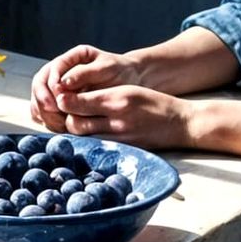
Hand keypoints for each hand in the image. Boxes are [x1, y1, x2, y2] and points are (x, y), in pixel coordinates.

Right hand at [29, 44, 128, 130]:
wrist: (133, 83)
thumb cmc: (122, 74)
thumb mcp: (106, 69)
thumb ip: (84, 74)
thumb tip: (62, 84)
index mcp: (72, 58)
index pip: (51, 69)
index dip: (51, 84)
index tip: (59, 98)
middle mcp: (61, 72)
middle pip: (39, 85)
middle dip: (44, 100)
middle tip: (56, 113)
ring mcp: (59, 89)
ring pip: (39, 100)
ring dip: (44, 113)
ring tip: (59, 124)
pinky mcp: (61, 105)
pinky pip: (44, 113)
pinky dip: (47, 121)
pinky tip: (59, 128)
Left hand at [55, 76, 195, 149]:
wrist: (181, 123)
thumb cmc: (152, 102)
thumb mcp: (128, 90)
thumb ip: (99, 95)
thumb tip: (67, 99)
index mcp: (118, 98)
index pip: (78, 102)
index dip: (64, 101)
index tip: (59, 98)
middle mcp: (118, 119)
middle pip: (75, 123)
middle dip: (67, 119)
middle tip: (68, 113)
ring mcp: (121, 138)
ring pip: (84, 138)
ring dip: (76, 132)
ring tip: (78, 125)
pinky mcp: (125, 151)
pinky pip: (98, 148)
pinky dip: (89, 143)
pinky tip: (89, 138)